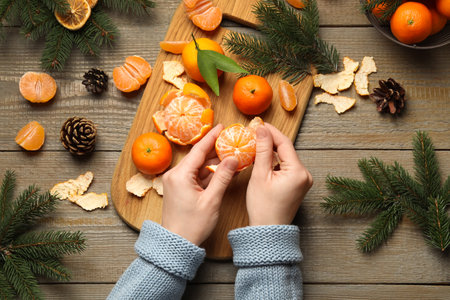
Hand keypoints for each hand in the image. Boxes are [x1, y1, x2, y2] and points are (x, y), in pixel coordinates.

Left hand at [161, 125, 237, 245]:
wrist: (176, 243)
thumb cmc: (192, 225)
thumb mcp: (211, 200)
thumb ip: (222, 177)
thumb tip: (233, 159)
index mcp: (180, 175)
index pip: (198, 150)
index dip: (211, 137)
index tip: (221, 126)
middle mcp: (174, 175)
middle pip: (198, 157)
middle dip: (214, 150)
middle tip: (230, 141)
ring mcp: (176, 182)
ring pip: (197, 167)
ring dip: (212, 163)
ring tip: (230, 155)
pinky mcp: (178, 189)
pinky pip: (194, 176)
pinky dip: (207, 174)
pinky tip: (221, 171)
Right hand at [246, 123, 312, 225]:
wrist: (269, 231)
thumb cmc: (263, 207)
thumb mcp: (260, 176)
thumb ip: (262, 150)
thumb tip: (261, 130)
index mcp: (298, 172)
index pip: (284, 143)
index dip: (271, 131)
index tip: (258, 124)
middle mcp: (305, 174)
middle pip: (286, 150)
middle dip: (270, 140)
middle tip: (254, 132)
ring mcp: (303, 180)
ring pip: (286, 158)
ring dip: (272, 150)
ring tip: (256, 143)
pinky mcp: (298, 185)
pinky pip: (286, 167)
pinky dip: (275, 161)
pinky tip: (263, 158)